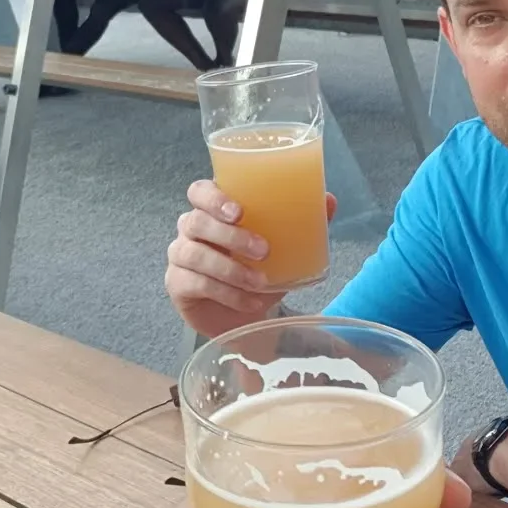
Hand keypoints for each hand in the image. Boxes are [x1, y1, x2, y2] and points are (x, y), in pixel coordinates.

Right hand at [166, 180, 336, 339]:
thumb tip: (329, 199)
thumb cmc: (258, 269)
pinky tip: (250, 301)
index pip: (199, 191)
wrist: (245, 316)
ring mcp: (180, 257)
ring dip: (231, 269)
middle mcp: (190, 229)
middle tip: (264, 250)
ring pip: (194, 254)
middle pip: (196, 221)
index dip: (213, 197)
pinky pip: (196, 284)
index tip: (240, 212)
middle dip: (230, 236)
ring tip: (260, 283)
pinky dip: (227, 293)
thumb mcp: (284, 246)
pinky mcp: (178, 285)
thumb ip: (304, 220)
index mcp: (212, 210)